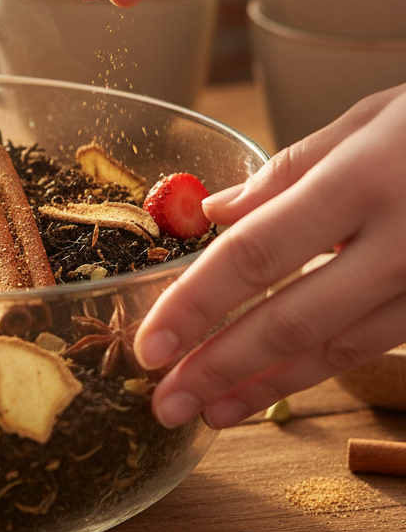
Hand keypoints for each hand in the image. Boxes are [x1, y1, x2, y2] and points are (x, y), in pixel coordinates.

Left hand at [133, 82, 405, 428]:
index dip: (197, 304)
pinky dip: (318, 372)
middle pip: (293, 320)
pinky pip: (376, 346)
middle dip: (220, 368)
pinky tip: (275, 386)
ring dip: (266, 386)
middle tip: (165, 404)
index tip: (150, 343)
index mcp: (365, 180)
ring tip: (209, 411)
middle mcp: (404, 243)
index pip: (258, 253)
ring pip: (339, 350)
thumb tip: (213, 212)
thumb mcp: (368, 120)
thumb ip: (288, 171)